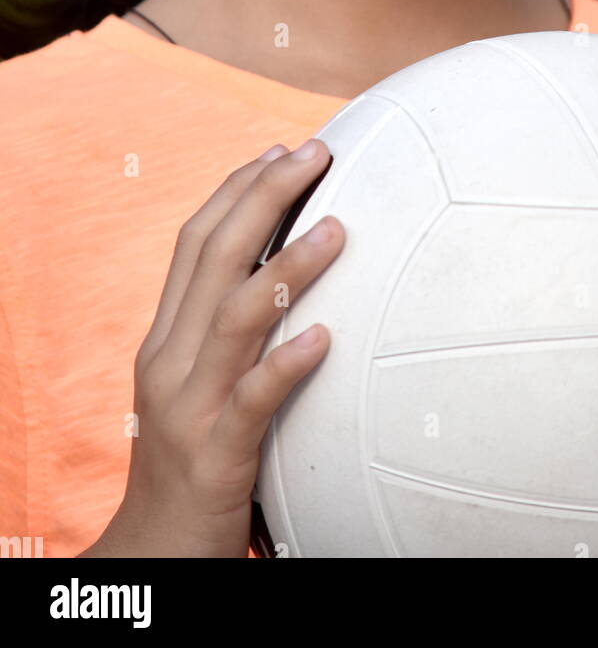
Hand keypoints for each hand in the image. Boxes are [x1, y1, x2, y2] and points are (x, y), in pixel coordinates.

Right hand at [77, 140, 343, 557]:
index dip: (236, 190)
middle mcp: (169, 361)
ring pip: (234, 320)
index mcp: (166, 339)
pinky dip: (285, 365)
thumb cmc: (194, 461)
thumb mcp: (198, 386)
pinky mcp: (215, 456)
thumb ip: (231, 334)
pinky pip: (251, 403)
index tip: (280, 149)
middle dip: (263, 197)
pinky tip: (324, 338)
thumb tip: (289, 276)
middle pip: (213, 259)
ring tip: (337, 228)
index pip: (195, 243)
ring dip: (287, 268)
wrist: (153, 555)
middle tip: (317, 154)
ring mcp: (189, 408)